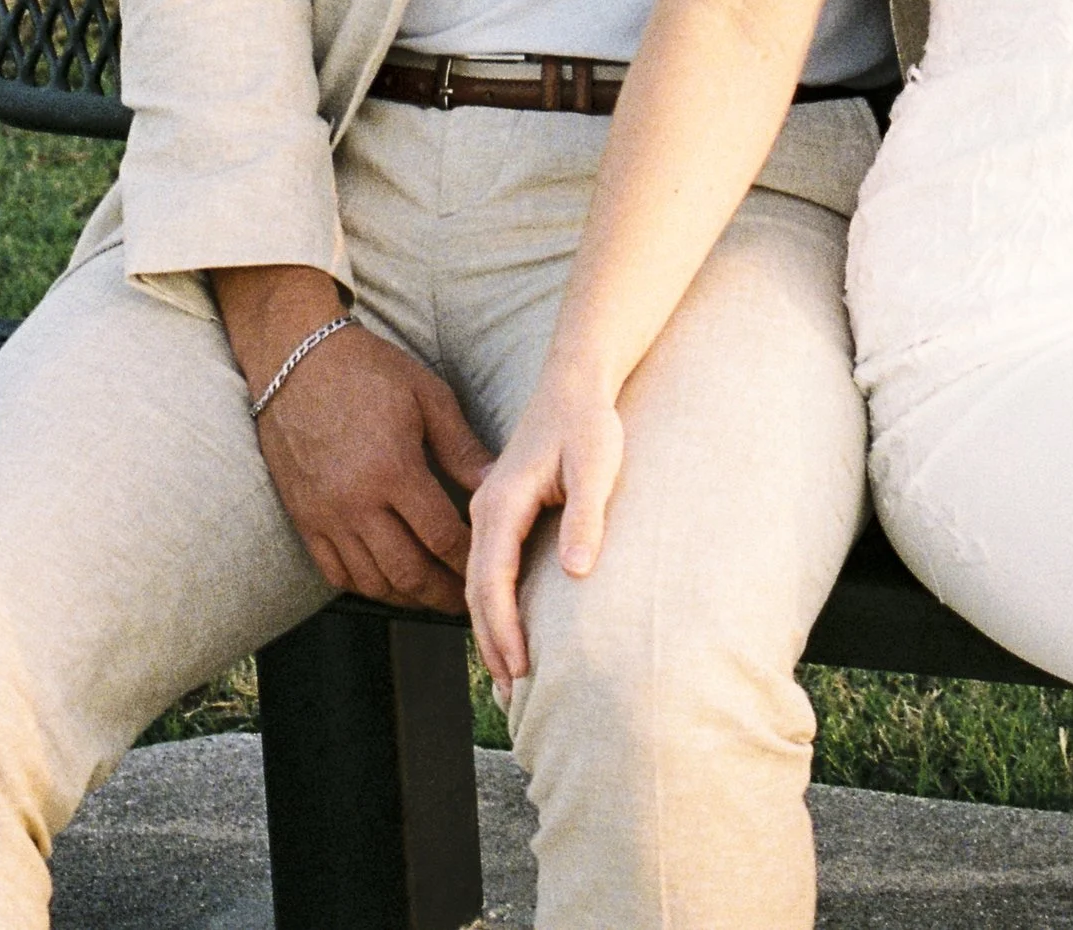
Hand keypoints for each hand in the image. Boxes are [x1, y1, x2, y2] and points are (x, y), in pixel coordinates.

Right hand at [214, 265, 491, 608]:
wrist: (296, 360)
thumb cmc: (366, 370)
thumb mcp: (426, 395)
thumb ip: (461, 447)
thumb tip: (495, 484)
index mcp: (392, 470)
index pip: (441, 536)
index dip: (469, 560)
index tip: (489, 565)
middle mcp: (356, 503)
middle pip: (407, 571)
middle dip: (443, 593)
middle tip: (468, 599)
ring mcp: (325, 516)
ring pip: (372, 580)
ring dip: (408, 596)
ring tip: (433, 595)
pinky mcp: (304, 519)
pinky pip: (336, 573)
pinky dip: (366, 586)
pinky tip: (388, 583)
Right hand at [466, 369, 626, 688]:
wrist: (576, 379)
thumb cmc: (589, 419)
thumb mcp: (596, 464)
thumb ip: (585, 516)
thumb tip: (576, 573)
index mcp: (503, 500)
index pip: (491, 578)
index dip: (502, 628)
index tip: (519, 669)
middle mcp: (487, 507)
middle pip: (476, 588)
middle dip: (491, 642)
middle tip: (511, 694)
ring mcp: (491, 509)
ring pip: (478, 581)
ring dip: (489, 629)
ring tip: (507, 677)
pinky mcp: (503, 511)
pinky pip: (489, 568)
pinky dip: (494, 605)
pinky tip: (508, 629)